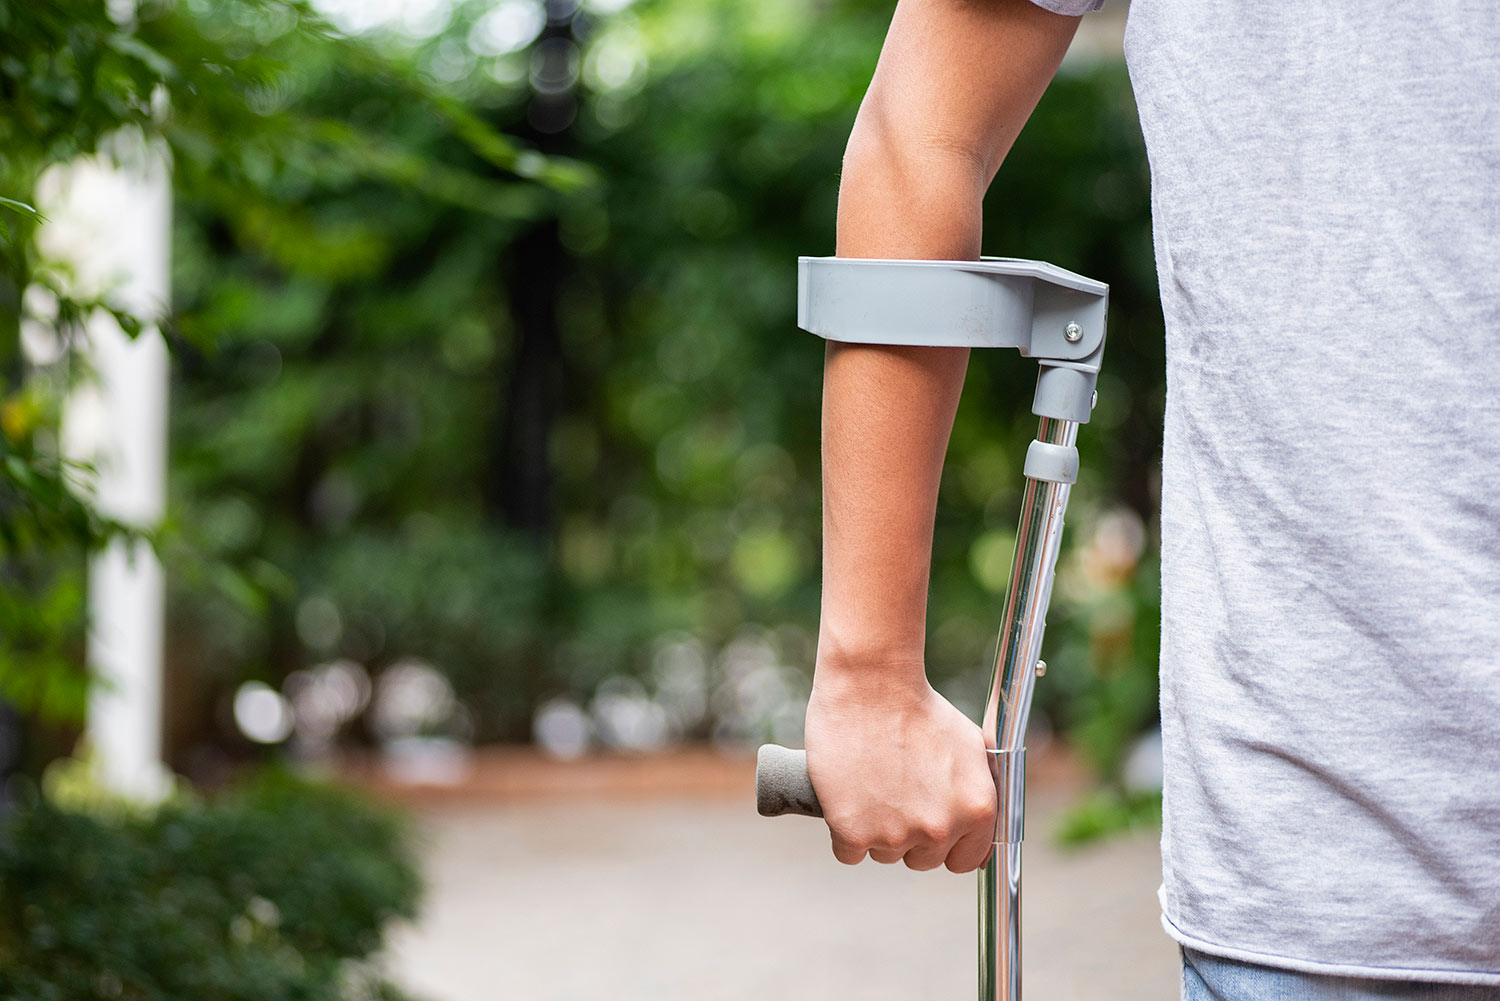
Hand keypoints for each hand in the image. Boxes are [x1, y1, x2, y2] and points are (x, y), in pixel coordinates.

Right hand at [803, 669, 995, 872]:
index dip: (944, 843)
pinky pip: (849, 854)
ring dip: (874, 830)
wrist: (871, 684)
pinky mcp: (853, 832)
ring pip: (883, 855)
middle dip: (907, 834)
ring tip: (870, 785)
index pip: (964, 860)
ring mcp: (895, 834)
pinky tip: (847, 798)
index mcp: (976, 810)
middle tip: (893, 794)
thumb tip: (981, 824)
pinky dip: (844, 831)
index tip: (927, 828)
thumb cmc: (918, 707)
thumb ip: (980, 792)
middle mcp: (940, 828)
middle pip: (921, 860)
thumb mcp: (970, 746)